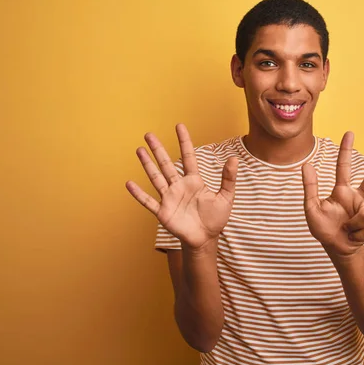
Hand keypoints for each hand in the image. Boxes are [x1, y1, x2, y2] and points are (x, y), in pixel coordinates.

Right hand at [126, 124, 237, 250]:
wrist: (206, 239)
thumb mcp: (226, 197)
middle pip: (166, 164)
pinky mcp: (163, 212)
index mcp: (194, 181)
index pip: (188, 157)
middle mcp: (179, 186)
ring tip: (139, 150)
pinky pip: (149, 201)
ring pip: (156, 178)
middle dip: (158, 149)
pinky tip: (129, 183)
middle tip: (149, 134)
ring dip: (147, 164)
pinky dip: (139, 194)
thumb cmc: (216, 218)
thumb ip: (228, 178)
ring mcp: (169, 198)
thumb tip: (234, 159)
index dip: (184, 141)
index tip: (179, 126)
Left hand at [301, 132, 363, 256]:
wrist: (337, 249)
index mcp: (341, 191)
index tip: (349, 133)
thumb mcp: (311, 208)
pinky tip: (354, 236)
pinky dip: (360, 233)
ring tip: (346, 230)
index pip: (343, 167)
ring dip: (354, 225)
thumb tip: (306, 164)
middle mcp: (356, 197)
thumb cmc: (323, 229)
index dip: (346, 150)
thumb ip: (310, 186)